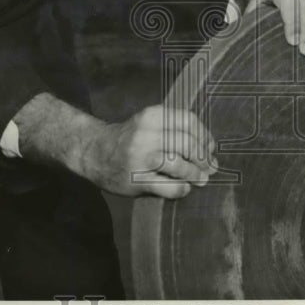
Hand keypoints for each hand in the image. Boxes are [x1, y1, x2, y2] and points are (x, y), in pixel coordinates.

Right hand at [16, 94, 215, 198]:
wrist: (93, 152)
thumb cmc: (130, 137)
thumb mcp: (149, 122)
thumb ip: (174, 128)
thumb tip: (209, 148)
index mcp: (151, 116)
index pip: (188, 121)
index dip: (204, 136)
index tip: (211, 148)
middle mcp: (146, 134)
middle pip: (187, 143)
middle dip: (203, 157)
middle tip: (210, 167)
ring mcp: (140, 158)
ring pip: (179, 165)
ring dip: (195, 174)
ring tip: (201, 179)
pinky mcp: (135, 180)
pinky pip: (167, 186)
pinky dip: (181, 189)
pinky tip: (184, 189)